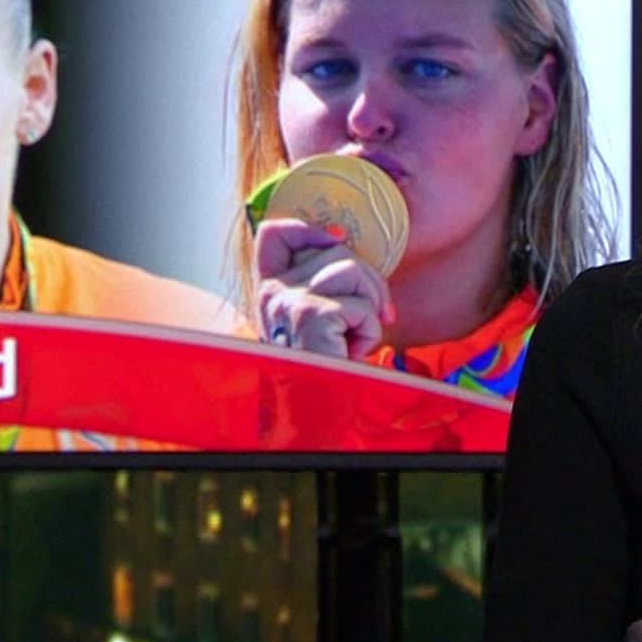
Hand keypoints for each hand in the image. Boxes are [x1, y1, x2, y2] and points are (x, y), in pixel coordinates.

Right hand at [254, 218, 394, 360]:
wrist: (313, 412)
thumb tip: (342, 237)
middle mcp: (272, 292)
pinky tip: (353, 351)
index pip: (274, 232)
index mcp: (270, 289)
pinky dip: (369, 330)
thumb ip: (321, 282)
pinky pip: (362, 305)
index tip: (338, 242)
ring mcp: (289, 302)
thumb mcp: (315, 318)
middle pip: (335, 249)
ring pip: (352, 269)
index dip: (311, 229)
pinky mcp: (312, 316)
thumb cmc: (322, 367)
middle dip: (368, 280)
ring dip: (370, 305)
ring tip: (355, 336)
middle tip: (371, 314)